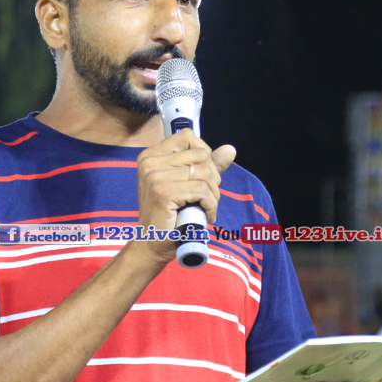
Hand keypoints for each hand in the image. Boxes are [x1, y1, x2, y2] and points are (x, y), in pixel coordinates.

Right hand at [135, 129, 235, 262]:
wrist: (151, 243)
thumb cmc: (169, 214)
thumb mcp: (187, 184)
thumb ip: (207, 165)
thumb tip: (230, 149)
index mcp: (151, 155)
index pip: (188, 137)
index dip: (204, 155)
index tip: (202, 177)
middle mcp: (150, 162)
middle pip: (201, 155)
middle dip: (213, 177)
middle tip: (207, 197)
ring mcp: (155, 176)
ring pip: (205, 174)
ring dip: (213, 194)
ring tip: (206, 207)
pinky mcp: (163, 192)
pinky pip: (202, 190)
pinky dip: (211, 205)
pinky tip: (207, 215)